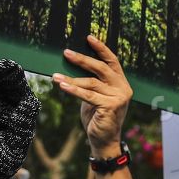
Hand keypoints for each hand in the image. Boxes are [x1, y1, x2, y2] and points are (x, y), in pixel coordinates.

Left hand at [53, 35, 131, 153]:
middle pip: (101, 68)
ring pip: (92, 83)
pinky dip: (73, 89)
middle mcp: (123, 88)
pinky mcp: (111, 106)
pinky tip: (62, 85)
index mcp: (121, 82)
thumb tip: (73, 64)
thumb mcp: (95, 96)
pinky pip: (88, 95)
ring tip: (55, 76)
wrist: (104, 141)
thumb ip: (91, 82)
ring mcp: (119, 97)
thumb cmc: (97, 117)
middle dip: (83, 59)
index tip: (88, 37)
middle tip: (66, 53)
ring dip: (71, 78)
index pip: (112, 61)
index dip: (101, 48)